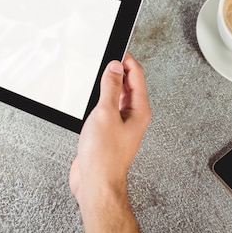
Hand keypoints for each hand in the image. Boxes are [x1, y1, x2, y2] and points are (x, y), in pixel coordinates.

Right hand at [69, 54, 163, 232]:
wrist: (95, 183)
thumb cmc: (104, 156)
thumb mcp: (105, 113)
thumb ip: (110, 87)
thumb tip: (115, 67)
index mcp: (139, 110)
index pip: (137, 75)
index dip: (126, 59)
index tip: (116, 48)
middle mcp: (133, 116)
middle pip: (129, 84)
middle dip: (118, 69)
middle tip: (107, 57)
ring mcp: (121, 124)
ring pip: (117, 96)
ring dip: (109, 84)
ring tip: (100, 72)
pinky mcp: (108, 132)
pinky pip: (107, 108)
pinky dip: (100, 98)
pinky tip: (92, 97)